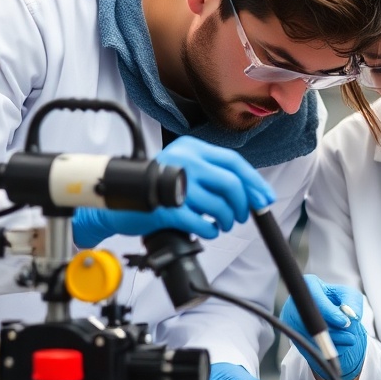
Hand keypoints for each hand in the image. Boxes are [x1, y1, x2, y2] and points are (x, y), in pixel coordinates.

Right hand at [72, 136, 275, 246]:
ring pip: (220, 204)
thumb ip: (213, 175)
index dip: (254, 182)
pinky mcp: (167, 209)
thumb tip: (253, 194)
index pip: (233, 162)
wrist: (115, 203)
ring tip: (221, 224)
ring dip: (226, 220)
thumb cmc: (155, 190)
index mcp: (191, 148)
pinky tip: (207, 231)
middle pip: (231, 183)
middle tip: (240, 216)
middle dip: (242, 204)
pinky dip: (210, 231)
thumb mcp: (184, 171)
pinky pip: (202, 222)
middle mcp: (184, 161)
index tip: (265, 198)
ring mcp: (174, 184)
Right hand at [279, 274, 366, 379]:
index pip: (315, 299)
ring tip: (349, 341)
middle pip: (311, 322)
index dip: (330, 313)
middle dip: (334, 333)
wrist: (325, 312)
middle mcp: (295, 303)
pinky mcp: (293, 337)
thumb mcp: (348, 295)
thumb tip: (351, 316)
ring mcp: (291, 322)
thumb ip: (352, 302)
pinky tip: (338, 346)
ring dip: (333, 343)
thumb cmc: (336, 300)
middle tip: (351, 337)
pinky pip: (309, 348)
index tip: (345, 322)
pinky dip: (326, 350)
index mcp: (308, 285)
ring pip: (311, 338)